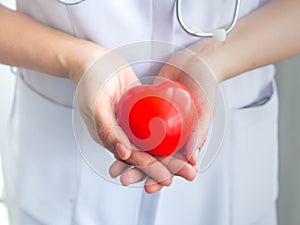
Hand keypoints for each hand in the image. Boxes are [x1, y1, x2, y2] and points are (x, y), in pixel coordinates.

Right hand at [76, 49, 184, 189]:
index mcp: (111, 139)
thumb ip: (107, 131)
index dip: (152, 170)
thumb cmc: (91, 82)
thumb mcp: (95, 107)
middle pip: (149, 154)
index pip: (134, 159)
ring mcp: (134, 122)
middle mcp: (124, 134)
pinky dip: (171, 133)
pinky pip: (157, 124)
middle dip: (169, 166)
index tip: (169, 178)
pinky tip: (185, 139)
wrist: (95, 60)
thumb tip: (124, 154)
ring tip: (192, 161)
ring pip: (156, 142)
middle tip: (189, 173)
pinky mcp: (142, 110)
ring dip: (173, 153)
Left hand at [110, 45, 217, 192]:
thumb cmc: (206, 86)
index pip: (172, 165)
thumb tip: (191, 161)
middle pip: (153, 157)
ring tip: (113, 166)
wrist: (196, 61)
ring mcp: (158, 122)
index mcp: (185, 141)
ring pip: (141, 144)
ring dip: (128, 157)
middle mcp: (170, 134)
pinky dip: (124, 135)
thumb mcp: (205, 111)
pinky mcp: (146, 109)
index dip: (160, 177)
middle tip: (123, 179)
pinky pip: (134, 125)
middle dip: (138, 171)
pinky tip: (113, 142)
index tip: (148, 188)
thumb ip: (199, 134)